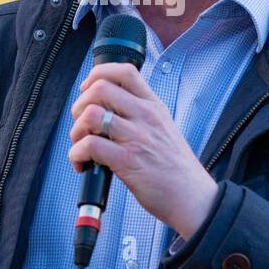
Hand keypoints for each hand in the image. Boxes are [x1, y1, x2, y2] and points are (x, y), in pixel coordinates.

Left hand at [68, 62, 218, 239]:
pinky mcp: (128, 161)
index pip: (125, 71)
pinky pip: (90, 145)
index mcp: (153, 106)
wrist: (192, 197)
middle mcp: (145, 116)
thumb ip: (140, 114)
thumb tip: (107, 108)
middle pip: (100, 88)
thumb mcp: (164, 128)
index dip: (98, 74)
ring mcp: (137, 137)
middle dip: (80, 104)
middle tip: (82, 124)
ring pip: (91, 115)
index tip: (88, 90)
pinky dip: (77, 154)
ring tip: (81, 145)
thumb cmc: (175, 167)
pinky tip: (83, 164)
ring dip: (76, 131)